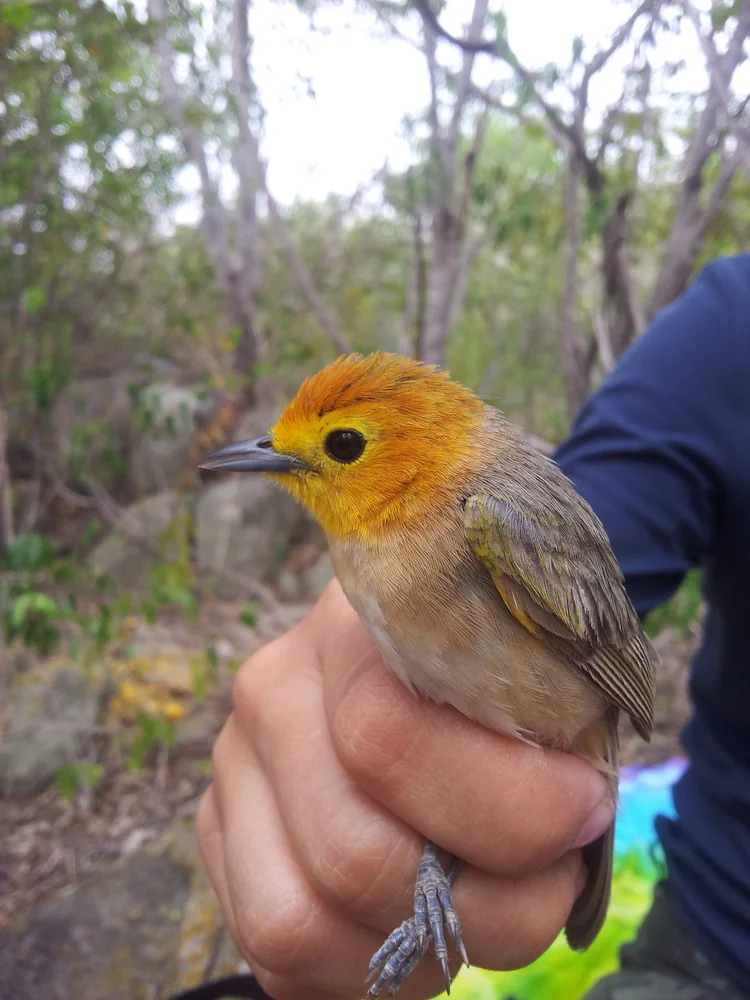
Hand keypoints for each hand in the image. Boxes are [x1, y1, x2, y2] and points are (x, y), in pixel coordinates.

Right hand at [197, 581, 613, 999]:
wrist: (423, 670)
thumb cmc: (495, 674)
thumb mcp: (535, 670)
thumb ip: (549, 721)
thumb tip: (571, 810)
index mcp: (348, 623)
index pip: (388, 735)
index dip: (505, 804)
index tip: (583, 809)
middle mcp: (273, 686)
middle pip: (350, 849)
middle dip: (481, 898)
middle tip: (545, 878)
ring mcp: (236, 765)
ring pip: (301, 919)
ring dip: (422, 947)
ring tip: (487, 906)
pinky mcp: (221, 835)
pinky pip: (277, 953)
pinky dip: (367, 968)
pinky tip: (424, 923)